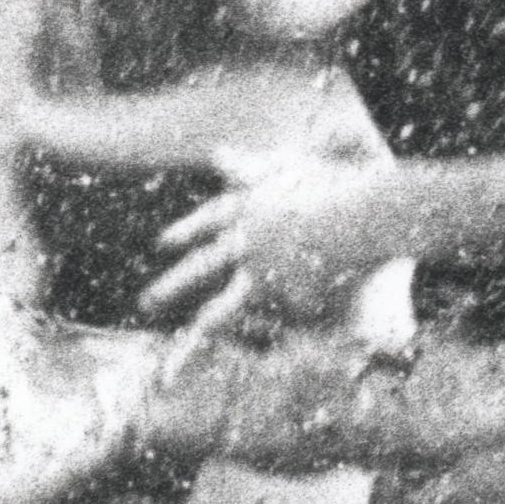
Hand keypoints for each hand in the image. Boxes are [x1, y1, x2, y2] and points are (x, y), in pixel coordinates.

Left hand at [141, 153, 400, 340]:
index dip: (186, 232)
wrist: (359, 215)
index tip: (162, 244)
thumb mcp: (286, 165)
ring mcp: (263, 273)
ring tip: (181, 350)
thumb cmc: (332, 184)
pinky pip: (281, 317)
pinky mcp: (284, 299)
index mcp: (246, 207)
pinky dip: (281, 327)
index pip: (208, 221)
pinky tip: (284, 337)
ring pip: (226, 308)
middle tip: (145, 302)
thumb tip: (216, 153)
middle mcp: (246, 242)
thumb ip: (250, 164)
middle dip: (171, 287)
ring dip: (204, 327)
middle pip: (201, 269)